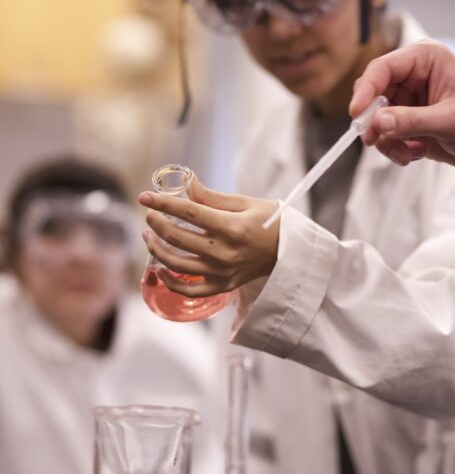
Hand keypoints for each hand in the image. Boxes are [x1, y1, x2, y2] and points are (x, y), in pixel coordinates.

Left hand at [139, 176, 279, 296]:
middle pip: (178, 237)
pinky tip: (160, 269)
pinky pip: (190, 291)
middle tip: (149, 213)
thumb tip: (186, 183)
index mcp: (232, 228)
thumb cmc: (269, 222)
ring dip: (156, 249)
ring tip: (148, 235)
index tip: (145, 197)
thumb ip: (211, 197)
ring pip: (177, 264)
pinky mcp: (223, 286)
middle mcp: (225, 252)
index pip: (188, 213)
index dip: (162, 203)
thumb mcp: (244, 203)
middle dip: (156, 222)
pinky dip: (171, 282)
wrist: (289, 251)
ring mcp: (222, 273)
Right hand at [350, 39, 454, 170]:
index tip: (356, 115)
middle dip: (373, 121)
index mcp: (425, 60)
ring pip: (375, 119)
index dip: (365, 91)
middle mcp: (413, 76)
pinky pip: (384, 135)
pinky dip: (393, 148)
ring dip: (386, 141)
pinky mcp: (407, 121)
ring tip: (407, 152)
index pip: (382, 68)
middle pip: (372, 94)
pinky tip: (415, 153)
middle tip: (376, 140)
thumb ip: (412, 121)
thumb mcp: (450, 121)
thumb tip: (378, 122)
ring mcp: (408, 100)